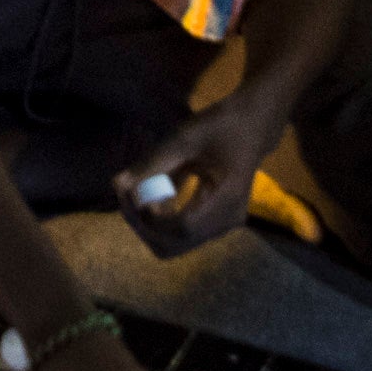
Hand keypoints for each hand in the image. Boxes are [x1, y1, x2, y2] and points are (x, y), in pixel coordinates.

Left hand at [117, 100, 281, 258]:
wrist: (252, 127)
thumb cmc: (221, 125)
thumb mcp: (185, 138)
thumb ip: (153, 163)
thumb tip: (118, 185)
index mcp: (227, 198)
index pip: (182, 228)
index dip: (151, 217)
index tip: (133, 191)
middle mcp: (228, 220)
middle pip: (173, 244)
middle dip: (142, 224)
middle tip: (125, 193)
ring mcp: (223, 226)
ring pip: (172, 245)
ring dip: (146, 224)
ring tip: (134, 192)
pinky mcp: (214, 224)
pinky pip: (178, 235)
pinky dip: (157, 221)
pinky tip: (150, 193)